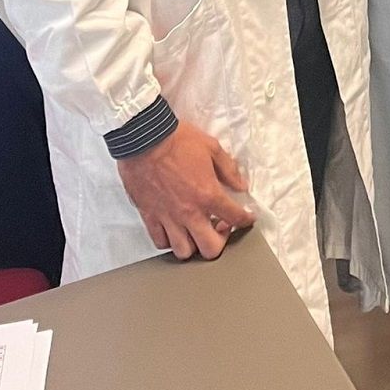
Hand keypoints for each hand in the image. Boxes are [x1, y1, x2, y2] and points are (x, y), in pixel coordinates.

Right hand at [117, 121, 255, 261]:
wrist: (143, 138)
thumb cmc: (175, 140)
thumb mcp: (212, 148)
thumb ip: (229, 170)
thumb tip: (240, 185)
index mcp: (208, 194)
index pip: (235, 218)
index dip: (246, 220)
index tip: (246, 218)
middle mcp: (188, 212)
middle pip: (210, 248)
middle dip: (221, 242)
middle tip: (220, 228)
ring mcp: (167, 217)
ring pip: (184, 251)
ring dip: (194, 246)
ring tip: (197, 232)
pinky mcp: (149, 216)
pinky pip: (159, 241)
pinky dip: (169, 241)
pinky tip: (175, 231)